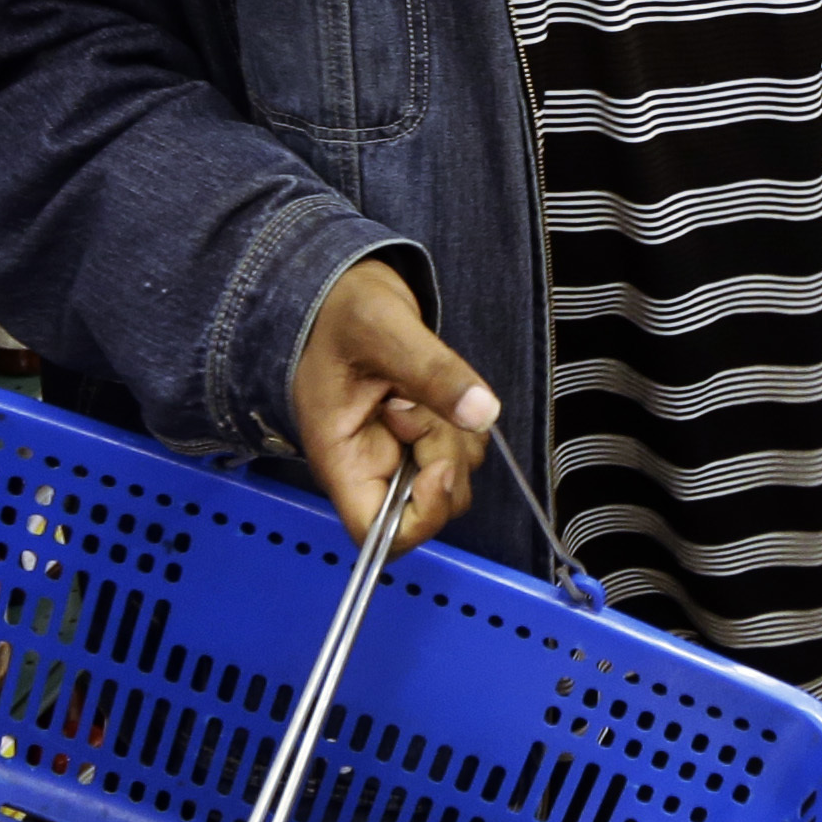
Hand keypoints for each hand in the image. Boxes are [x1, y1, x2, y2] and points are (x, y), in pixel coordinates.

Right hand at [289, 256, 497, 552]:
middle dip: (444, 455)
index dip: (419, 518)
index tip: (438, 466)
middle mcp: (369, 466)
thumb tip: (482, 413)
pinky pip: (461, 448)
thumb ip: (432, 371)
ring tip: (419, 387)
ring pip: (453, 477)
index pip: (378, 533)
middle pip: (427, 506)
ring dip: (456, 435)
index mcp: (341, 458)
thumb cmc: (339, 309)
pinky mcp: (419, 437)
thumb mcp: (382, 328)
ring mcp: (397, 453)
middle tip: (419, 401)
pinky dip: (465, 422)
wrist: (341, 289)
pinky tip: (434, 388)